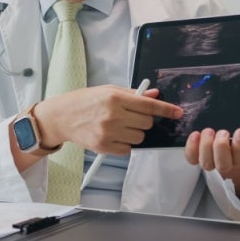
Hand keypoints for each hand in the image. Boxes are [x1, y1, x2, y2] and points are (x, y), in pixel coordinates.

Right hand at [35, 85, 182, 154]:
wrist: (61, 117)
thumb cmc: (84, 101)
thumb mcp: (107, 90)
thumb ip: (132, 94)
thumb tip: (154, 95)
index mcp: (115, 97)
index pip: (148, 105)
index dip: (166, 110)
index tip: (178, 113)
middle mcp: (113, 114)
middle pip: (147, 123)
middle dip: (143, 120)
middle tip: (129, 117)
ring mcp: (108, 132)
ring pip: (139, 137)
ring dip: (134, 133)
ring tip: (119, 127)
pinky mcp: (104, 146)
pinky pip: (128, 149)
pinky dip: (124, 144)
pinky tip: (112, 136)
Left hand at [185, 128, 239, 203]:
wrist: (209, 128)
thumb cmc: (225, 126)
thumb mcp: (236, 120)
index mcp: (238, 156)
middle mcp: (223, 162)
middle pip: (223, 165)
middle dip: (222, 146)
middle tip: (223, 132)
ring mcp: (208, 161)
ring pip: (207, 164)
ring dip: (207, 146)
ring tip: (209, 131)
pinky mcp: (194, 156)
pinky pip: (192, 158)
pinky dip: (192, 147)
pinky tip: (196, 134)